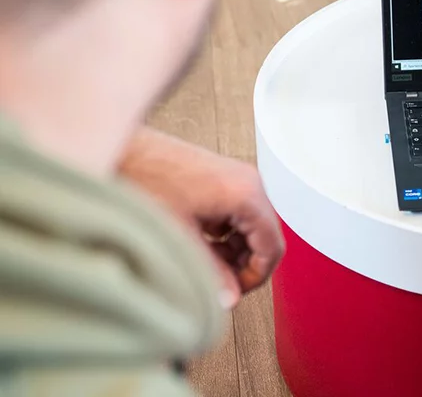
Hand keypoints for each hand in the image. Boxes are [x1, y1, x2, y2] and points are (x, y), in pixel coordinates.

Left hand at [118, 127, 283, 307]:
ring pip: (250, 228)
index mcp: (245, 194)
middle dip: (244, 265)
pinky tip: (199, 246)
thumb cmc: (146, 180)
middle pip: (264, 236)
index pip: (272, 245)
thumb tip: (227, 298)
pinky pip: (236, 216)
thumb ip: (211, 272)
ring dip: (233, 252)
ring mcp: (236, 180)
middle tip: (222, 285)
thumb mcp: (181, 237)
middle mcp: (247, 183)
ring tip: (206, 267)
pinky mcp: (222, 181)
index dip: (257, 276)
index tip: (238, 291)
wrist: (123, 149)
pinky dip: (224, 237)